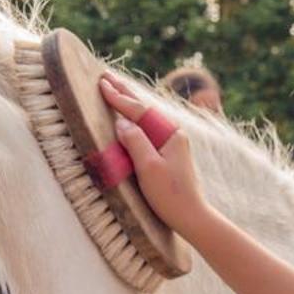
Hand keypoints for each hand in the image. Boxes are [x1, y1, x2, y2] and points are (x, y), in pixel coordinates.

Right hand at [99, 73, 212, 235]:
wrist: (191, 217)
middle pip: (144, 108)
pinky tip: (129, 116)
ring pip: (146, 117)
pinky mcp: (167, 154)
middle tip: (105, 77)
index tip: (102, 84)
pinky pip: (147, 129)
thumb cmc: (171, 195)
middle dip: (124, 93)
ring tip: (115, 88)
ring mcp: (171, 144)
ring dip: (129, 103)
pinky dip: (135, 118)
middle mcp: (173, 135)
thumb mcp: (149, 168)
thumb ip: (135, 142)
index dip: (120, 98)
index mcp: (171, 134)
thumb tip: (122, 123)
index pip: (140, 111)